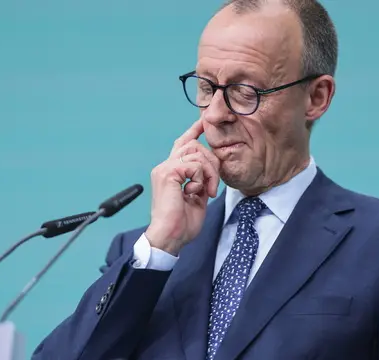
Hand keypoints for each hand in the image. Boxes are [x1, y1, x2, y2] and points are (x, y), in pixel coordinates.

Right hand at [145, 119, 220, 255]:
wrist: (170, 237)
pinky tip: (197, 192)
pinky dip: (202, 178)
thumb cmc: (182, 224)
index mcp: (170, 173)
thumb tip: (209, 172)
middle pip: (194, 145)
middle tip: (214, 185)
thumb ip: (201, 181)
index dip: (193, 131)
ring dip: (209, 172)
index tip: (203, 122)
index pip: (182, 145)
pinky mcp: (168, 173)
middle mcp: (165, 167)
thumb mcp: (197, 198)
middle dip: (211, 162)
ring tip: (208, 191)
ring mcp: (165, 169)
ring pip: (196, 152)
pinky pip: (194, 164)